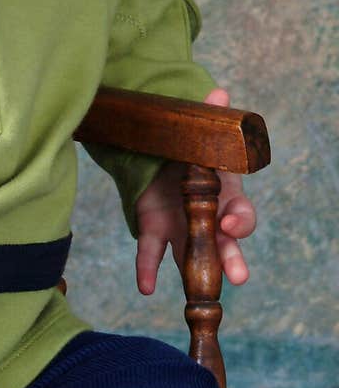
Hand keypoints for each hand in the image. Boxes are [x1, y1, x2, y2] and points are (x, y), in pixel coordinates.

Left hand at [134, 88, 257, 295]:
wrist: (156, 149)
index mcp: (224, 193)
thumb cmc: (189, 146)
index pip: (241, 213)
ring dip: (197, 274)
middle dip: (233, 259)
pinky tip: (145, 286)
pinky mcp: (154, 228)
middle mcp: (207, 217)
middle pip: (225, 243)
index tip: (231, 224)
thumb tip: (219, 92)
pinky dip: (147, 269)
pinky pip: (151, 253)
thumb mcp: (200, 131)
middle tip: (238, 275)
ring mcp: (181, 226)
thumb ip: (212, 115)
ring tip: (199, 295)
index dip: (240, 221)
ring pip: (194, 255)